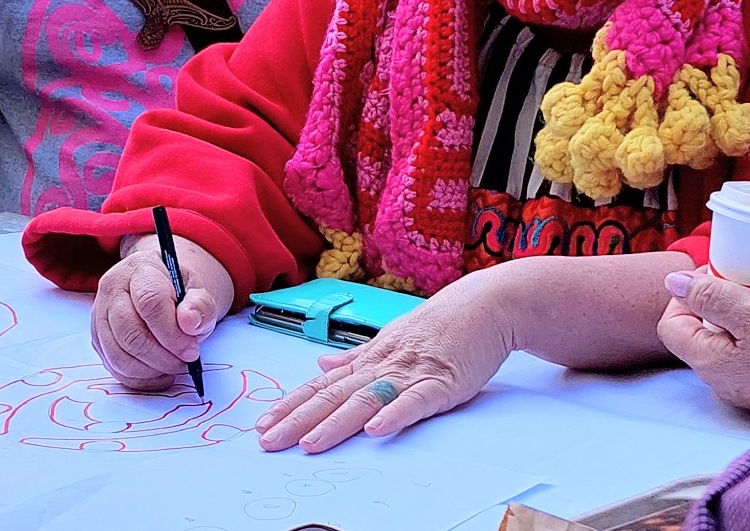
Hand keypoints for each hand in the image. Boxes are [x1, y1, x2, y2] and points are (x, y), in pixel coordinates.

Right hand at [91, 234, 233, 389]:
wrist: (159, 290)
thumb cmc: (178, 291)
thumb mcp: (198, 290)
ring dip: (151, 370)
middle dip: (161, 356)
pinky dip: (140, 378)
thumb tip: (189, 322)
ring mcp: (100, 315)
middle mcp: (112, 289)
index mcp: (139, 268)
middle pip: (130, 333)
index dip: (172, 333)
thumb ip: (200, 305)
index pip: (150, 303)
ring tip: (173, 366)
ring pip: (119, 356)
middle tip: (184, 362)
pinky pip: (115, 369)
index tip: (191, 350)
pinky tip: (159, 372)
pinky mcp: (98, 339)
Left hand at [255, 271, 512, 453]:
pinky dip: (394, 414)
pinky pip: (415, 401)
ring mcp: (411, 373)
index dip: (292, 404)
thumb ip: (357, 357)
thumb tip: (321, 365)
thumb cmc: (439, 326)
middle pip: (335, 394)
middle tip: (269, 441)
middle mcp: (383, 365)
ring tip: (310, 443)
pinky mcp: (442, 382)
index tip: (264, 423)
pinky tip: (376, 430)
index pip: (322, 384)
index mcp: (370, 358)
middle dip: (299, 419)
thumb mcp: (392, 337)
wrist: (485, 305)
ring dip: (336, 422)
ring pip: (366, 399)